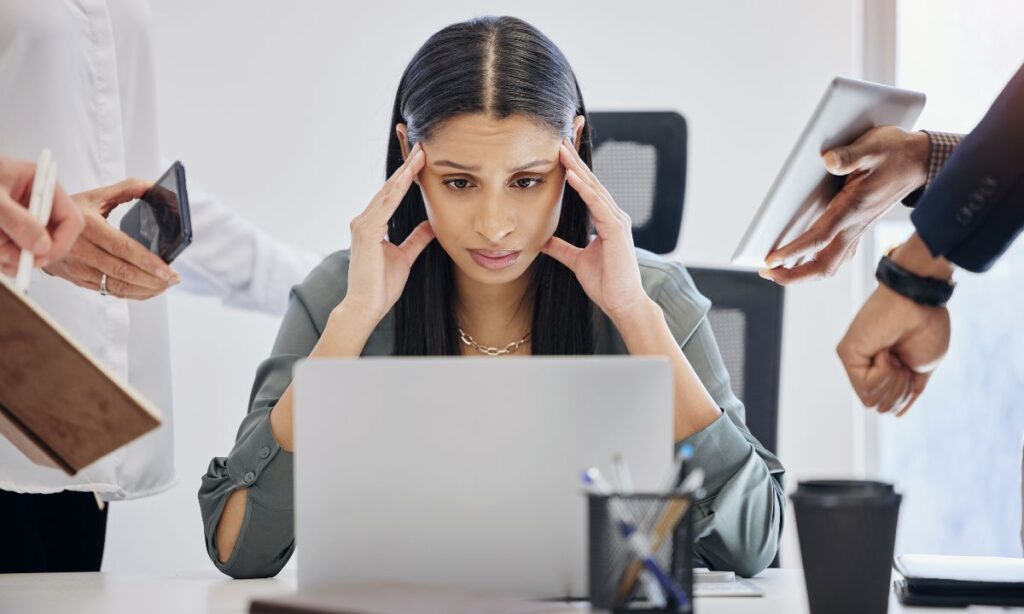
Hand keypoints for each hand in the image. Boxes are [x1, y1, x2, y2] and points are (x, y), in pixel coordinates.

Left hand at [0, 155, 83, 274]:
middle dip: (30, 253)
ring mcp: (21, 217)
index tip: (40, 257)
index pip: (70, 219)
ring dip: (10, 255)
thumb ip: (17, 220)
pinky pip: (12, 252)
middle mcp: (34, 202)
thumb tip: (43, 247)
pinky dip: (2, 256)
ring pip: (30, 250)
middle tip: (9, 259)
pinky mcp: (7, 229)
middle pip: (52, 239)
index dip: (61, 242)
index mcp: (39, 184)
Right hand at [44, 179, 178, 298]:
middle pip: (122, 271)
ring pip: (115, 286)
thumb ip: (127, 189)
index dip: (147, 262)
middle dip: (152, 280)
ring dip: (144, 290)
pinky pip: (107, 291)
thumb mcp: (96, 195)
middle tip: (172, 280)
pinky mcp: (76, 279)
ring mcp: (77, 267)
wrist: (37, 227)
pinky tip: (146, 290)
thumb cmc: (71, 210)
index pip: (123, 248)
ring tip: (164, 286)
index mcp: (87, 226)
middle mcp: (80, 249)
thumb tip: (154, 186)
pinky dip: (130, 294)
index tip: (168, 270)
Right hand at [342, 143, 433, 322]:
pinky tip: (410, 176)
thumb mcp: (405, 257)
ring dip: (405, 172)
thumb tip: (431, 224)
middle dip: (406, 166)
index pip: (392, 195)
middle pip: (389, 188)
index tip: (421, 158)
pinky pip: (386, 206)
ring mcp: (362, 224)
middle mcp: (364, 220)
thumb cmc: (381, 286)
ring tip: (420, 153)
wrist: (366, 307)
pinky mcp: (366, 232)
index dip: (407, 176)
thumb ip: (416, 239)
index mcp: (372, 225)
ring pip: (388, 192)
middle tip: (421, 144)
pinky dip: (398, 189)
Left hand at [541, 138, 650, 322]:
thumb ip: (562, 248)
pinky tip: (572, 177)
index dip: (574, 171)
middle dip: (574, 161)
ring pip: (594, 189)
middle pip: (591, 182)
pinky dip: (585, 190)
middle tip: (559, 139)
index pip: (588, 190)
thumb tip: (544, 240)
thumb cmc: (606, 284)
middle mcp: (614, 216)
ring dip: (577, 168)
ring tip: (561, 149)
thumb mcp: (576, 261)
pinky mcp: (616, 230)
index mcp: (606, 221)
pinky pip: (598, 205)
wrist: (622, 303)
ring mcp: (617, 221)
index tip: (559, 153)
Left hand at [760, 126, 930, 284]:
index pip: (818, 238)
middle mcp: (855, 225)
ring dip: (804, 274)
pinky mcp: (858, 228)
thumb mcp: (874, 146)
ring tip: (778, 272)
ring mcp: (858, 230)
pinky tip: (803, 261)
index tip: (770, 260)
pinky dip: (817, 264)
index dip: (793, 252)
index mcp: (853, 208)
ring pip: (830, 265)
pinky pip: (836, 256)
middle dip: (794, 275)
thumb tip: (829, 161)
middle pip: (824, 265)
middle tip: (767, 272)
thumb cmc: (895, 153)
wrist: (920, 161)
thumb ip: (850, 155)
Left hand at [836, 284, 949, 416]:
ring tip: (894, 354)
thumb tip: (893, 413)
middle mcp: (867, 366)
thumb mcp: (921, 370)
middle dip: (899, 390)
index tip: (911, 367)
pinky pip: (866, 386)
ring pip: (871, 401)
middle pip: (879, 406)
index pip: (889, 404)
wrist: (921, 304)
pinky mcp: (846, 354)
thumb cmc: (927, 329)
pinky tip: (885, 351)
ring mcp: (856, 360)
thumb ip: (906, 392)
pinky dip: (884, 372)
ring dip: (893, 380)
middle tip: (903, 360)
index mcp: (886, 370)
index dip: (906, 393)